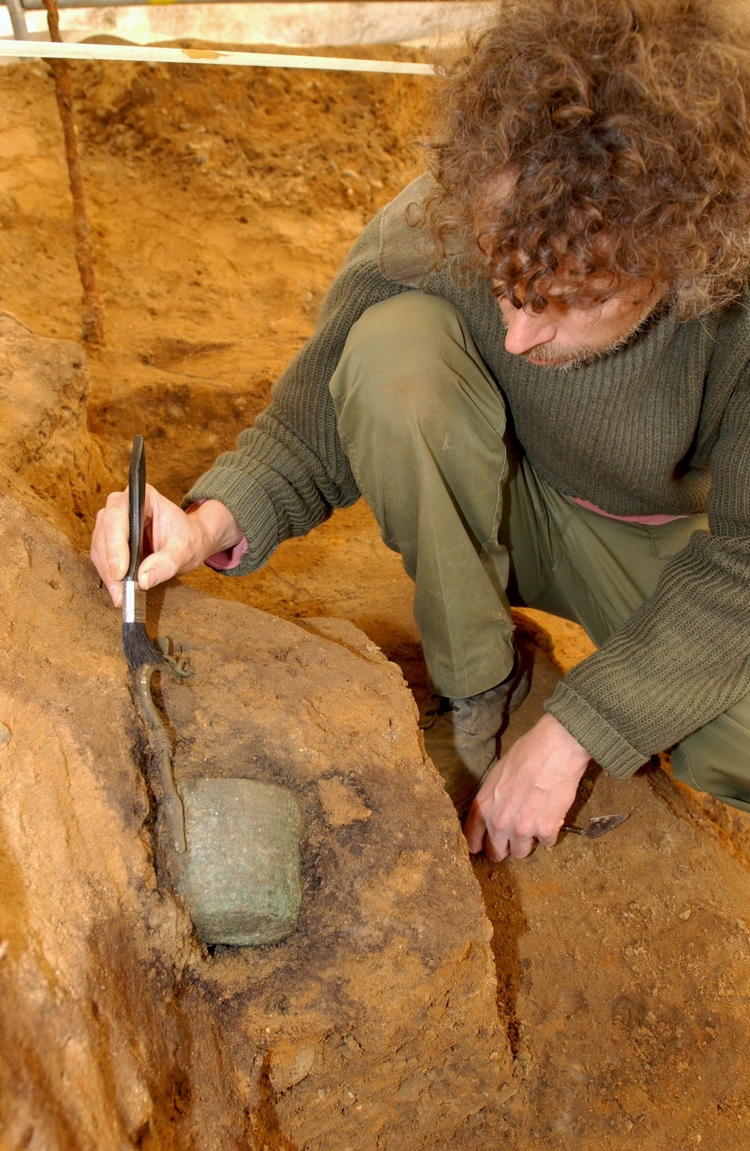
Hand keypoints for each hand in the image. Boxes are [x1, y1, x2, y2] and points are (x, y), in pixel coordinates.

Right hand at [90, 487, 242, 606]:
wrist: (190, 541)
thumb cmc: (188, 539)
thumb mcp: (184, 551)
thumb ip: (166, 563)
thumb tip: (144, 579)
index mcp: (142, 496)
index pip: (118, 518)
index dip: (116, 545)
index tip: (120, 572)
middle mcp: (122, 505)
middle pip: (105, 533)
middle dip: (111, 565)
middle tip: (120, 592)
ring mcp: (113, 522)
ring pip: (99, 547)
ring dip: (107, 573)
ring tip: (121, 595)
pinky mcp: (109, 539)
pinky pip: (102, 557)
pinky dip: (108, 575)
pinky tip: (118, 590)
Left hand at [464, 712, 589, 860]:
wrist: (554, 750)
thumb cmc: (525, 755)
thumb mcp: (497, 776)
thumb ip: (492, 801)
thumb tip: (494, 814)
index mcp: (484, 808)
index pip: (472, 841)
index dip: (479, 845)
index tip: (485, 845)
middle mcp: (499, 824)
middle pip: (496, 854)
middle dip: (504, 848)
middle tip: (512, 838)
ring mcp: (522, 830)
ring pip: (521, 853)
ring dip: (527, 842)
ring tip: (534, 823)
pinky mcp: (546, 831)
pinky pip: (546, 843)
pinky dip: (549, 833)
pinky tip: (551, 816)